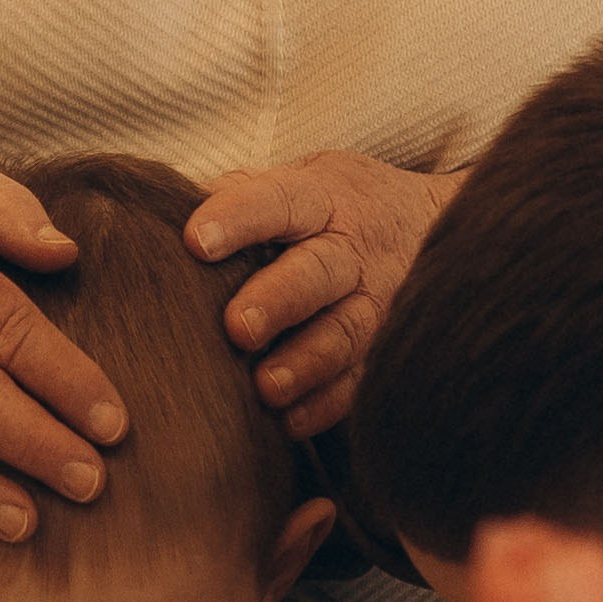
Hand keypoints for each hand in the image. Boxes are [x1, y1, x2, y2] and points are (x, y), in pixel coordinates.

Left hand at [188, 152, 462, 434]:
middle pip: (319, 272)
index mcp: (321, 199)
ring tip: (266, 387)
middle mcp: (353, 250)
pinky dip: (328, 404)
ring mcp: (377, 302)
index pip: (278, 201)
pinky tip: (290, 422)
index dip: (238, 218)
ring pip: (345, 332)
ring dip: (306, 362)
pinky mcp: (386, 348)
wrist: (440, 225)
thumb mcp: (301, 180)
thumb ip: (239, 192)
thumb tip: (162, 207)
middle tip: (238, 327)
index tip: (195, 241)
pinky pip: (361, 379)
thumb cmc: (337, 208)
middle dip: (279, 300)